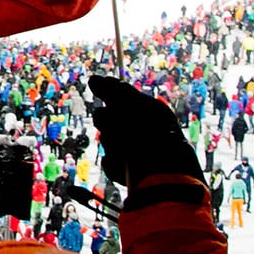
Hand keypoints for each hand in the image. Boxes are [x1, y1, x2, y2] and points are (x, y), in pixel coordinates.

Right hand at [89, 76, 206, 189]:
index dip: (109, 93)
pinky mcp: (130, 174)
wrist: (161, 172)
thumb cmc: (147, 131)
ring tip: (124, 149)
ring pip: (109, 140)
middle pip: (110, 118)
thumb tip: (93, 79)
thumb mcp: (129, 102)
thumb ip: (111, 89)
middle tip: (113, 124)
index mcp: (150, 112)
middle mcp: (143, 130)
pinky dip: (114, 164)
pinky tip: (123, 166)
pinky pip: (111, 163)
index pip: (122, 97)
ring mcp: (137, 153)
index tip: (96, 86)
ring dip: (111, 143)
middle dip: (107, 120)